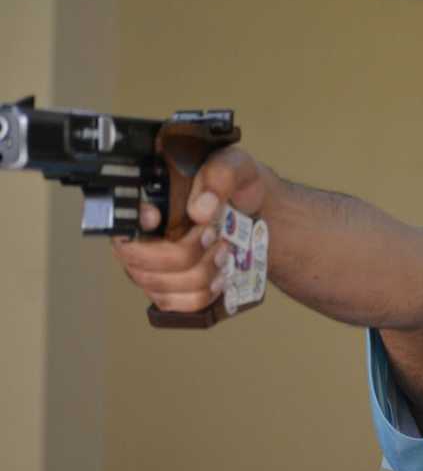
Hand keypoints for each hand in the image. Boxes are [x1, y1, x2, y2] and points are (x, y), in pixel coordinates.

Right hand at [111, 146, 273, 312]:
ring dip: (200, 273)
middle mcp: (139, 237)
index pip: (116, 218)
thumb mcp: (235, 165)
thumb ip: (219, 175)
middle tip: (213, 236)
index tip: (156, 215)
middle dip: (182, 254)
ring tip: (224, 252)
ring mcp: (152, 267)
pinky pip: (177, 305)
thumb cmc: (238, 185)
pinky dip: (202, 294)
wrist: (258, 211)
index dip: (130, 222)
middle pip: (137, 261)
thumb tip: (200, 210)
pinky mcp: (172, 290)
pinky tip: (220, 277)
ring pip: (159, 286)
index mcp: (145, 200)